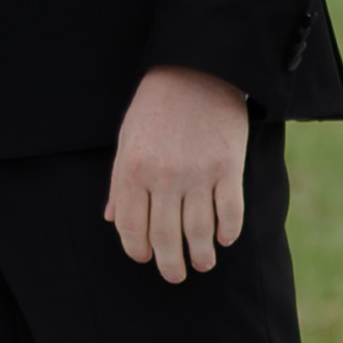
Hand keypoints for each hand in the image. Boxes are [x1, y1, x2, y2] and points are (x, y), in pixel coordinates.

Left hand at [105, 65, 247, 282]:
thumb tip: (112, 219)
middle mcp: (163, 176)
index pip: (131, 227)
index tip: (145, 257)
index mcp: (133, 168)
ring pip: (199, 233)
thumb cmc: (157, 104)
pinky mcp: (228, 167)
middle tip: (175, 274)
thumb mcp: (127, 138)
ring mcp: (197, 173)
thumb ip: (119, 181)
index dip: (137, 250)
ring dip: (201, 256)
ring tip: (202, 264)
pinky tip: (224, 239)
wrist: (197, 68)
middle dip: (169, 265)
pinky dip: (228, 232)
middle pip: (165, 238)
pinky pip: (230, 213)